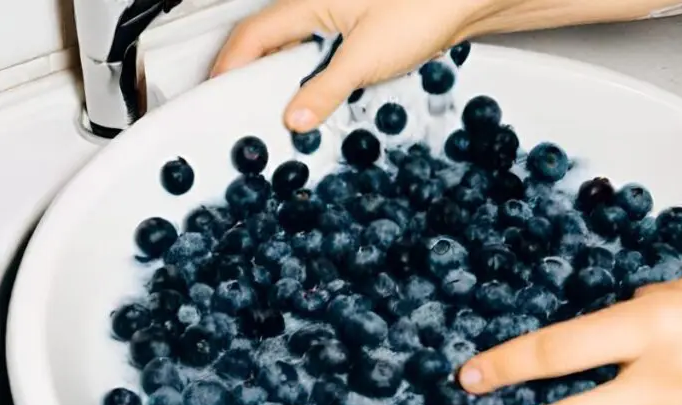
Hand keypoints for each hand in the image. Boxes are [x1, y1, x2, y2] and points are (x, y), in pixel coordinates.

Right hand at [211, 0, 490, 131]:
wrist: (465, 1)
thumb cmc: (423, 10)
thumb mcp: (366, 59)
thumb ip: (327, 90)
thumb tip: (295, 116)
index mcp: (308, 3)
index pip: (251, 36)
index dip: (228, 66)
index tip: (216, 94)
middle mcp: (319, 5)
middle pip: (269, 41)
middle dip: (254, 75)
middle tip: (245, 109)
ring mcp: (340, 15)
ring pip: (298, 47)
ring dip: (288, 78)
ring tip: (284, 109)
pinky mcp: (362, 29)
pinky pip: (324, 52)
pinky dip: (316, 76)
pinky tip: (325, 95)